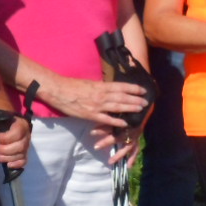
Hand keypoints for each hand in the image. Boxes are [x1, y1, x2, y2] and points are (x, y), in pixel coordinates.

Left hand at [0, 112, 30, 171]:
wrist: (11, 126)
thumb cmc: (3, 124)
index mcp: (21, 125)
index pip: (18, 132)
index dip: (7, 138)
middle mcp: (26, 136)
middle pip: (20, 146)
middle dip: (5, 150)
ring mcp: (27, 146)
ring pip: (21, 154)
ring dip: (7, 158)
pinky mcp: (25, 154)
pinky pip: (24, 161)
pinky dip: (16, 164)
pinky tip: (7, 165)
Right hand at [36, 74, 152, 130]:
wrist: (59, 91)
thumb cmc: (72, 85)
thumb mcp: (89, 82)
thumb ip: (101, 86)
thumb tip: (110, 88)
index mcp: (101, 86)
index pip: (121, 86)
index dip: (133, 88)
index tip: (143, 90)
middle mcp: (101, 95)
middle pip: (122, 97)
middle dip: (135, 99)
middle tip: (146, 102)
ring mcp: (97, 106)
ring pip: (118, 107)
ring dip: (130, 108)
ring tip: (140, 109)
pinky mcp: (91, 115)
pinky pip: (106, 119)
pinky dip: (116, 121)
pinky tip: (125, 123)